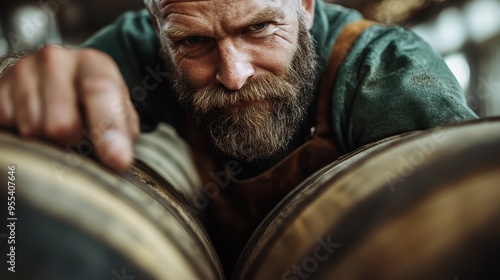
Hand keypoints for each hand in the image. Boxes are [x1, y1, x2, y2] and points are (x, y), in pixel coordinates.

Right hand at [0, 45, 139, 170]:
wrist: (62, 81)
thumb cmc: (95, 102)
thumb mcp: (119, 113)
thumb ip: (121, 132)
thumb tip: (117, 159)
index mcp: (93, 63)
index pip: (99, 90)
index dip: (108, 130)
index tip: (117, 160)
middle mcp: (56, 59)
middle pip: (61, 124)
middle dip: (74, 143)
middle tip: (81, 139)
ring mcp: (23, 70)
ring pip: (32, 131)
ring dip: (48, 142)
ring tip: (60, 130)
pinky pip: (9, 126)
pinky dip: (25, 136)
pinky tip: (38, 122)